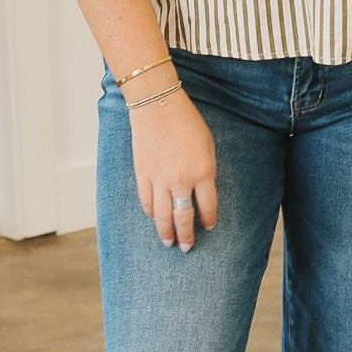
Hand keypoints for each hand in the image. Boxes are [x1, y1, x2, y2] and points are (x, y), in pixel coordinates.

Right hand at [128, 87, 217, 250]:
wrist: (157, 104)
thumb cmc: (186, 121)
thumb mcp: (207, 145)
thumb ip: (206, 171)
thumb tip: (202, 193)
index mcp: (203, 172)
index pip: (208, 207)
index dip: (209, 220)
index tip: (208, 227)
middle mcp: (181, 180)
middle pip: (184, 218)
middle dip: (186, 236)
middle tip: (186, 247)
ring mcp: (159, 179)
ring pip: (162, 216)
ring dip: (166, 232)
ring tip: (168, 242)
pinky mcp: (142, 174)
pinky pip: (146, 202)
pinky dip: (151, 213)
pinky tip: (155, 219)